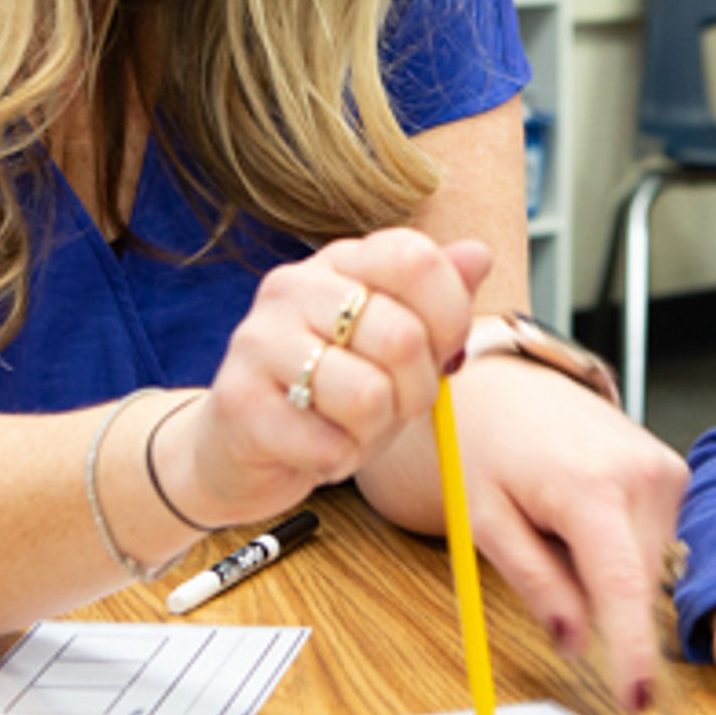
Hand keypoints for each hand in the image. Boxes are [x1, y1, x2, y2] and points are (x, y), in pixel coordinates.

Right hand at [164, 229, 491, 523]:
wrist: (237, 449)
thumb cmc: (331, 394)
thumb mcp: (396, 346)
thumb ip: (438, 300)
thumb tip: (478, 254)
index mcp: (340, 262)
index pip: (415, 258)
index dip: (450, 316)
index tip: (441, 352)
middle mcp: (294, 287)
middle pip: (402, 336)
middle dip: (416, 392)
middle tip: (390, 406)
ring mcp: (260, 341)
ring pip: (368, 395)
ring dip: (373, 432)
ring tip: (347, 427)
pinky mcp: (239, 403)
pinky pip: (328, 444)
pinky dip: (337, 460)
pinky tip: (314, 448)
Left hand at [441, 355, 689, 710]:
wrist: (511, 388)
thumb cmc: (487, 448)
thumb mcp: (485, 521)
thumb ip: (535, 582)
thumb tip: (575, 641)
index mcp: (589, 488)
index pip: (621, 587)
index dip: (631, 652)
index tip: (638, 699)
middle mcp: (642, 476)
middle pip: (634, 585)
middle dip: (594, 596)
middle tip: (544, 546)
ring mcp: (667, 471)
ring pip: (647, 568)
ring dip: (607, 569)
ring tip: (562, 521)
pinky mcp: (677, 474)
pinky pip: (656, 542)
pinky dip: (622, 546)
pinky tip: (589, 512)